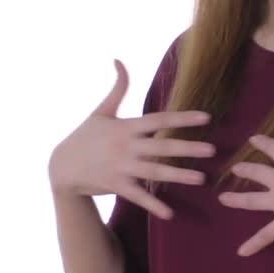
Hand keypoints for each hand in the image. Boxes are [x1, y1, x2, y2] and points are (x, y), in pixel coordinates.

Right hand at [48, 59, 215, 218]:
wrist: (61, 166)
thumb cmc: (85, 136)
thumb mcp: (101, 110)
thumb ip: (118, 87)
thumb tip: (119, 59)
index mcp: (126, 127)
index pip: (159, 120)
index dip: (182, 118)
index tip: (206, 118)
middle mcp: (125, 147)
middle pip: (161, 147)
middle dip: (187, 148)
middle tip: (212, 150)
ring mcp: (121, 168)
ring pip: (154, 172)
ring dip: (178, 176)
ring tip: (201, 178)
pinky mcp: (116, 186)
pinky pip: (138, 197)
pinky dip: (153, 205)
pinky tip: (170, 213)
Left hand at [217, 87, 273, 255]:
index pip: (272, 148)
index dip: (262, 142)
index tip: (253, 139)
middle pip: (256, 173)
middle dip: (244, 169)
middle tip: (234, 168)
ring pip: (251, 201)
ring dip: (236, 199)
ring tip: (223, 199)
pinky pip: (265, 236)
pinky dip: (253, 244)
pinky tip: (241, 252)